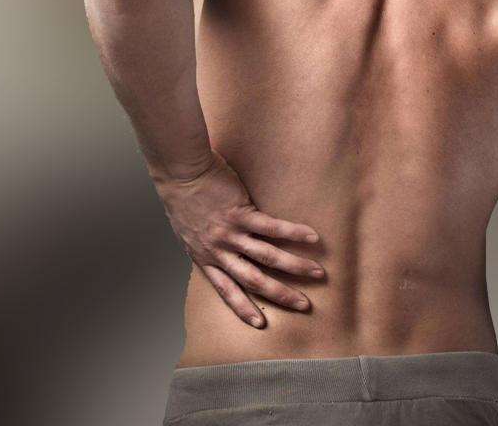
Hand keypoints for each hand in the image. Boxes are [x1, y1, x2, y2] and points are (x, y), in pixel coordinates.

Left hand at [153, 149, 324, 327]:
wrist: (180, 173)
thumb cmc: (182, 199)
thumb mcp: (189, 232)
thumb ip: (207, 245)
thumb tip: (223, 251)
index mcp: (204, 258)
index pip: (226, 290)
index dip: (243, 307)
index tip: (260, 323)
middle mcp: (218, 251)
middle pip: (253, 280)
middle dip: (280, 294)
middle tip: (303, 305)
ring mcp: (230, 233)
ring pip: (267, 257)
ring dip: (294, 266)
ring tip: (316, 272)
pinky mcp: (241, 213)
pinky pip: (272, 227)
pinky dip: (293, 232)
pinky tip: (312, 237)